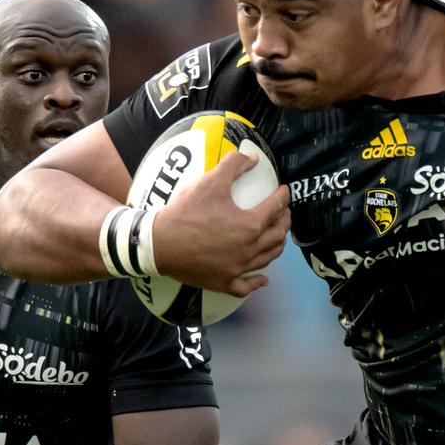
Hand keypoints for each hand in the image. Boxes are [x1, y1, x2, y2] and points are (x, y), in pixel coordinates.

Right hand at [151, 151, 290, 296]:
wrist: (159, 244)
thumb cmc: (186, 212)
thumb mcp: (210, 182)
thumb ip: (233, 165)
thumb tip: (252, 158)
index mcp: (250, 225)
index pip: (275, 208)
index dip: (282, 197)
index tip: (285, 191)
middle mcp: (249, 249)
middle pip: (276, 235)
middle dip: (284, 221)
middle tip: (284, 213)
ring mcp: (237, 268)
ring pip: (267, 259)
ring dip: (277, 246)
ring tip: (278, 238)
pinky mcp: (224, 283)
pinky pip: (246, 286)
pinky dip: (257, 282)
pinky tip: (262, 279)